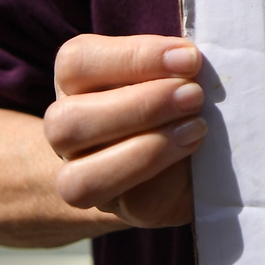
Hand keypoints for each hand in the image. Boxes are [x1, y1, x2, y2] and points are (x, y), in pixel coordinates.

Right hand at [45, 34, 205, 228]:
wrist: (181, 156)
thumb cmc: (176, 95)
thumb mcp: (172, 70)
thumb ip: (175, 64)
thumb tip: (194, 59)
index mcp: (76, 82)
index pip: (77, 62)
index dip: (133, 58)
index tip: (189, 57)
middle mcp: (68, 131)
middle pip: (67, 121)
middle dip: (140, 106)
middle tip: (194, 95)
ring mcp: (84, 176)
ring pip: (79, 179)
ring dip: (146, 149)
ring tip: (197, 127)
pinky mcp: (122, 207)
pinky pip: (133, 202)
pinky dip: (168, 176)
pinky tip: (196, 151)